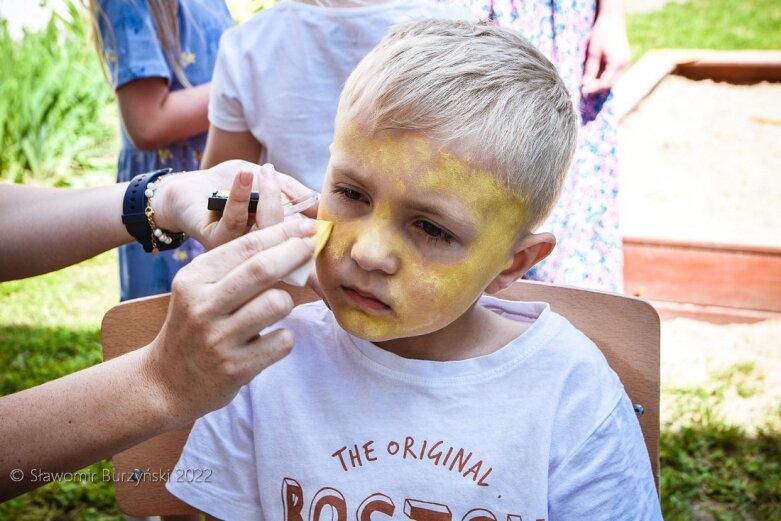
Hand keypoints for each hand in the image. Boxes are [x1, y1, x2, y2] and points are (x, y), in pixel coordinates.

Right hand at [141, 219, 315, 421]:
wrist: (167, 382)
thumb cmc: (194, 325)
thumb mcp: (200, 289)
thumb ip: (235, 267)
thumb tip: (289, 240)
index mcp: (194, 280)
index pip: (245, 247)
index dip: (282, 233)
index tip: (305, 226)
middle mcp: (203, 307)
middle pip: (262, 269)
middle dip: (294, 252)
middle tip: (312, 245)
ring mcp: (219, 339)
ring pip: (277, 303)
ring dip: (286, 301)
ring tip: (274, 309)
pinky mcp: (236, 368)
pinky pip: (283, 341)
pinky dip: (284, 337)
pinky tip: (269, 340)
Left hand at [153, 160, 316, 249]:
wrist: (188, 187)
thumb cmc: (229, 184)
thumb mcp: (266, 180)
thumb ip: (291, 190)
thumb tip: (318, 205)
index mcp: (273, 239)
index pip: (299, 243)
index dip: (311, 238)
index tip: (322, 224)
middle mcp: (258, 251)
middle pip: (284, 242)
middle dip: (293, 217)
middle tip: (297, 193)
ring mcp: (237, 249)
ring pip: (260, 233)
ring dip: (268, 200)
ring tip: (268, 175)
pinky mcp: (214, 240)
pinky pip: (232, 222)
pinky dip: (239, 197)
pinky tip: (244, 177)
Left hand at [581, 9, 630, 94]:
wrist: (612, 19)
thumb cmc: (602, 32)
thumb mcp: (593, 51)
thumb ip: (590, 69)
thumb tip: (585, 83)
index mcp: (617, 63)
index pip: (605, 83)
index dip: (593, 88)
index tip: (583, 90)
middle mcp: (624, 64)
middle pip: (610, 84)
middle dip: (597, 88)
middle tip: (584, 89)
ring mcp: (626, 62)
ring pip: (613, 80)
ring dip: (601, 83)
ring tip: (588, 83)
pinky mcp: (624, 60)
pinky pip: (615, 74)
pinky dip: (605, 77)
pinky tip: (595, 76)